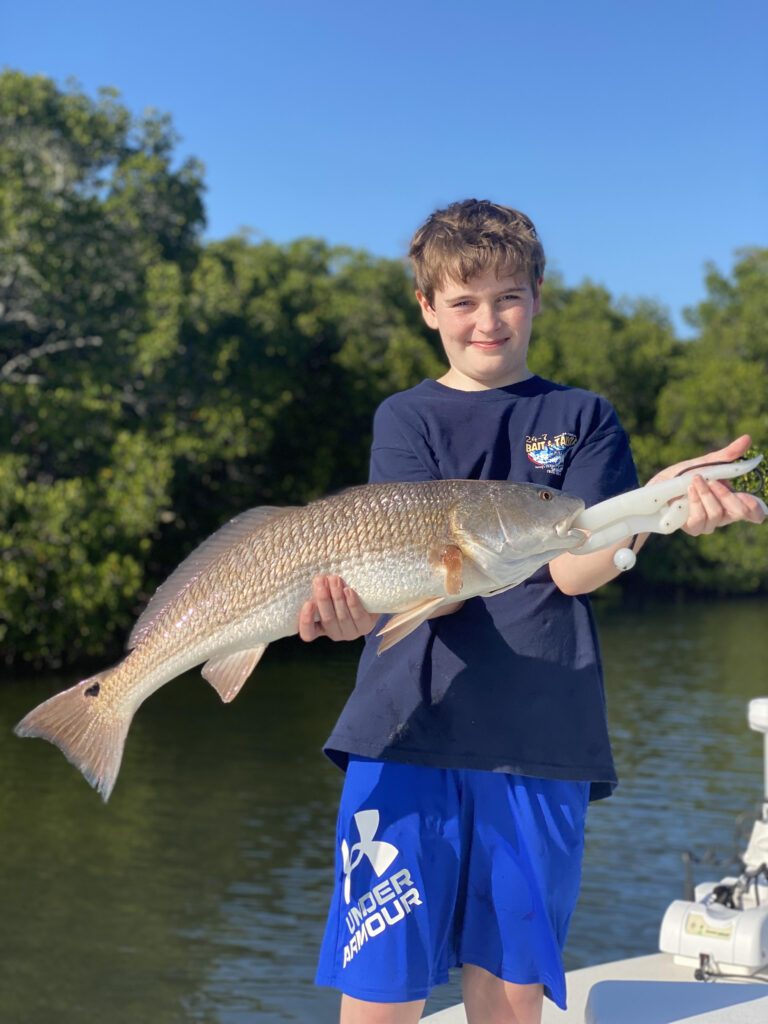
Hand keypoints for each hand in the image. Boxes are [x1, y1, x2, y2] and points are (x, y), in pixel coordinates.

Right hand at [297, 575, 379, 641]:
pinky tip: (348, 591)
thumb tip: (313, 577)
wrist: (368, 599)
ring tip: (334, 580)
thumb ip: (318, 589)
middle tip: (320, 580)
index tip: (308, 603)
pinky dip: (352, 603)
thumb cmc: (340, 594)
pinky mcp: (365, 627)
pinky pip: (358, 616)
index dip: (306, 621)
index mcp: (319, 628)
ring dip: (337, 597)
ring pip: (342, 617)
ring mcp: (350, 632)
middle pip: (327, 619)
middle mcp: (334, 632)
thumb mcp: (326, 593)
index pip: (308, 633)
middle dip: (323, 598)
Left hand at [647, 435, 765, 535]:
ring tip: (694, 481)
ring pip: (716, 514)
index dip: (755, 509)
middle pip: (738, 512)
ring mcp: (707, 524)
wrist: (658, 485)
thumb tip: (748, 438)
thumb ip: (727, 455)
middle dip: (727, 495)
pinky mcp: (692, 528)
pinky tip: (688, 491)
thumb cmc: (684, 475)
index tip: (752, 502)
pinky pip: (699, 519)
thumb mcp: (706, 463)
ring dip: (705, 495)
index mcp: (730, 501)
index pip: (752, 512)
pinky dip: (694, 502)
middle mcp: (722, 515)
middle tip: (714, 481)